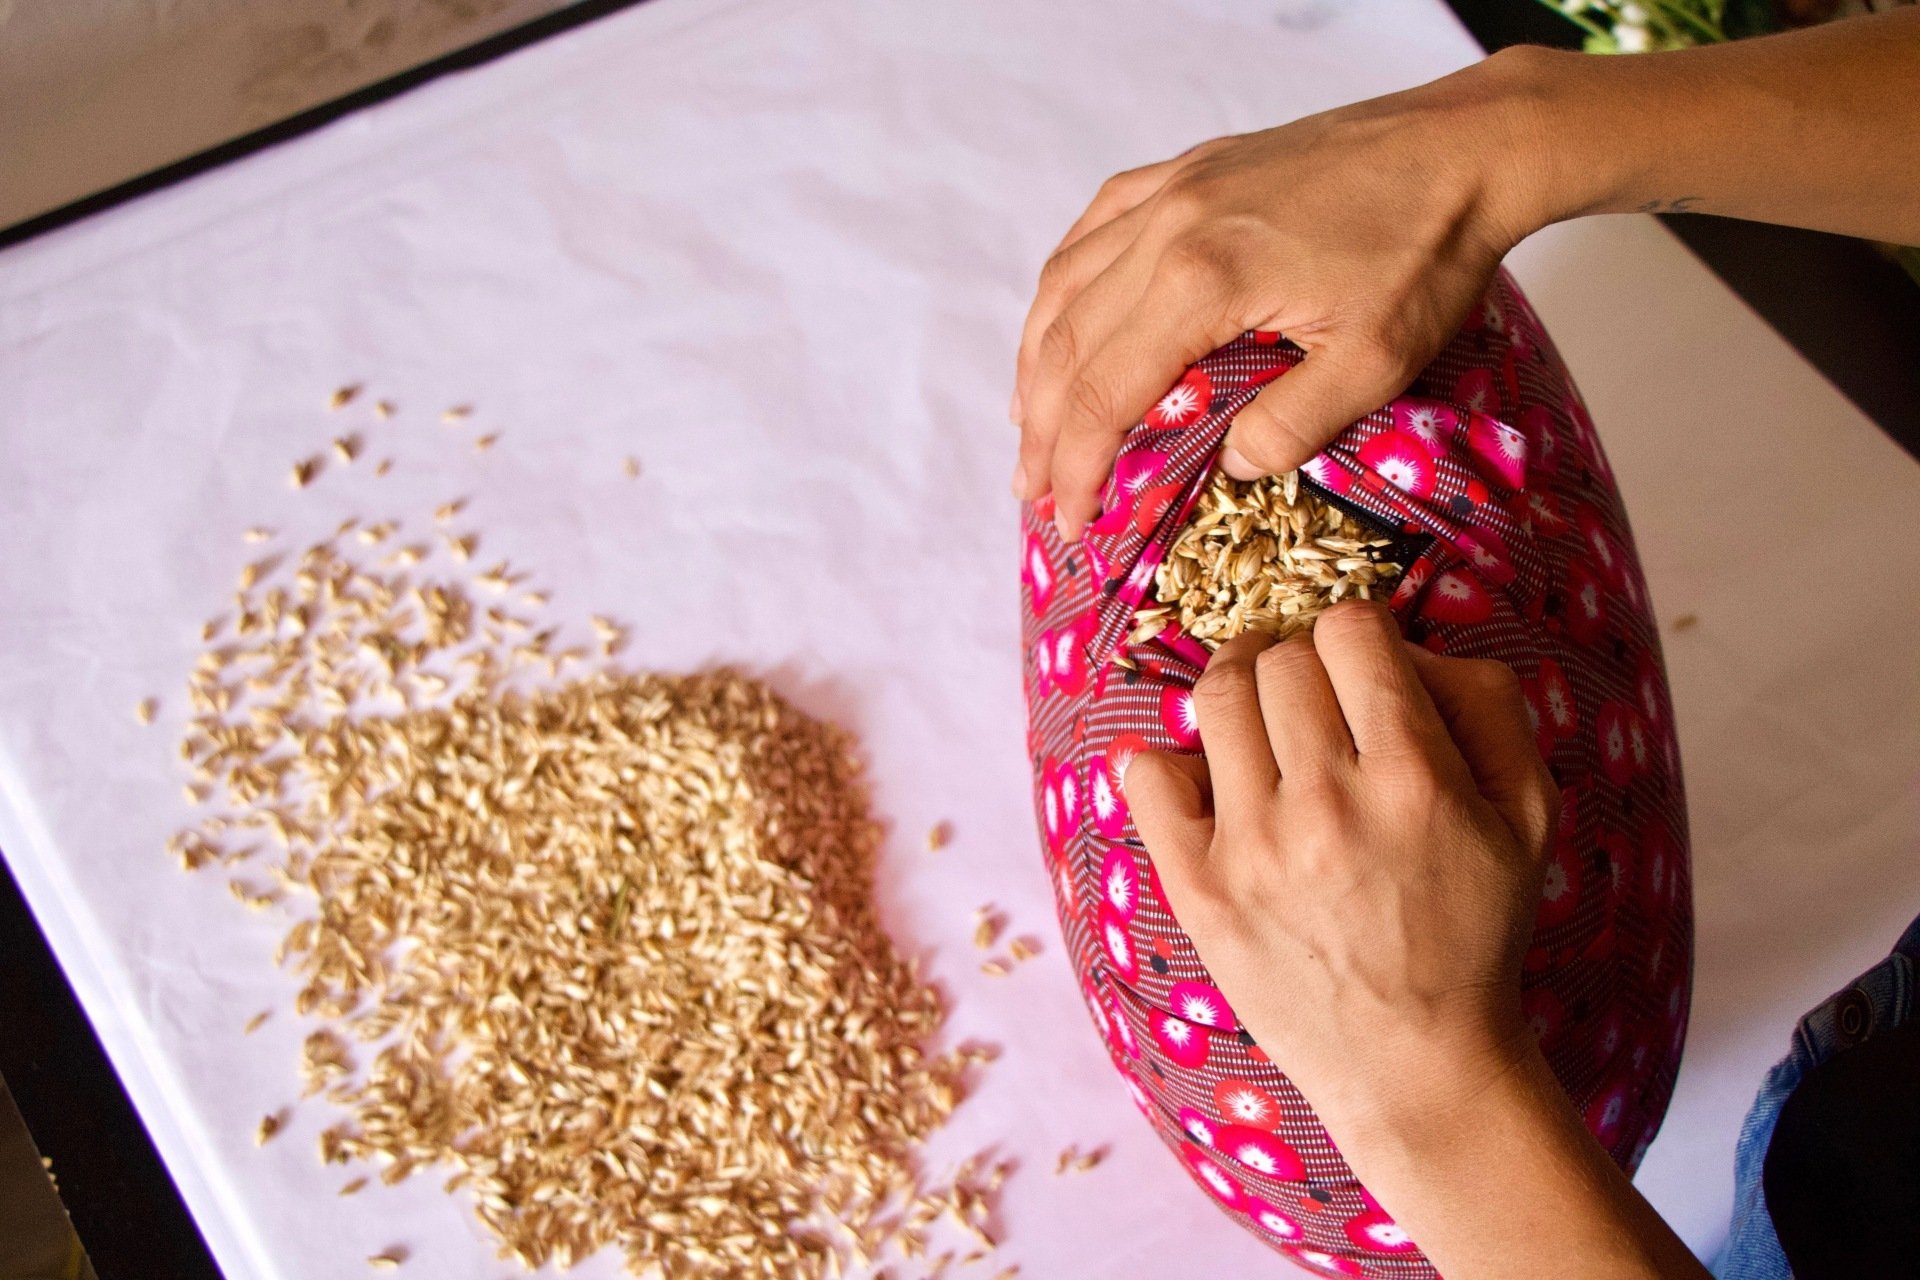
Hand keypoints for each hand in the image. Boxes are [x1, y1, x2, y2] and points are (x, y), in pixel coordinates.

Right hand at [1011, 52, 1544, 541]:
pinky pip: (1094, 226)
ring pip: (1066, 285)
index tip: (1070, 520)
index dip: (1076, 466)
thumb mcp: (1375, 362)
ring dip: (1035, 360)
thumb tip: (1230, 470)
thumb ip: (1291, 426)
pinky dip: (1063, 284)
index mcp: (1202, 281)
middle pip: (1066, 343)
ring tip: (1027, 422)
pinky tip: (1057, 318)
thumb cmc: (1427, 251)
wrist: (1462, 145)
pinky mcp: (1187, 168)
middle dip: (1042, 429)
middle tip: (1032, 490)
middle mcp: (1166, 228)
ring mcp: (1171, 191)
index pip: (1104, 393)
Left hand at [1121, 602, 1557, 1140]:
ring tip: (1257, 715)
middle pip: (1279, 658)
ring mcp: (1254, 847)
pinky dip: (1167, 759)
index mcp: (1414, 777)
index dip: (1355, 631)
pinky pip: (1148, 777)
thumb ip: (1485, 705)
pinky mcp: (1199, 889)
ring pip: (1215, 698)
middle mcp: (1327, 804)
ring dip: (1235, 688)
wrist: (1417, 1062)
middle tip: (1309, 694)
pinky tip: (1206, 776)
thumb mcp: (1529, 813)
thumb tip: (1406, 644)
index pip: (1350, 630)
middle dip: (1296, 659)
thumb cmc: (1475, 929)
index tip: (1358, 663)